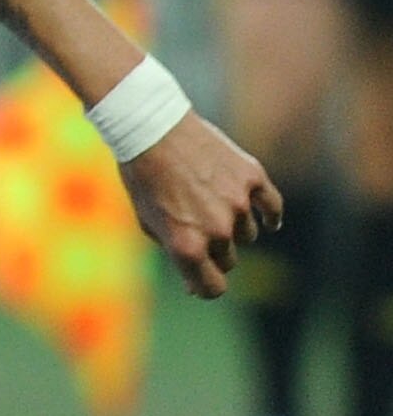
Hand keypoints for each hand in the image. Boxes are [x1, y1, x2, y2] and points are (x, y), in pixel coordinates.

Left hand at [121, 113, 279, 299]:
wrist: (151, 127)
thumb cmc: (143, 177)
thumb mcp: (148, 221)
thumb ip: (175, 252)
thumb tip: (195, 283)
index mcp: (185, 246)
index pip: (212, 288)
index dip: (205, 287)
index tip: (201, 281)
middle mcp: (216, 230)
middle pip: (229, 260)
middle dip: (214, 252)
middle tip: (197, 230)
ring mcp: (238, 204)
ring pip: (248, 233)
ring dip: (233, 226)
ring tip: (210, 204)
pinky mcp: (252, 178)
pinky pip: (272, 208)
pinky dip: (271, 215)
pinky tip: (270, 221)